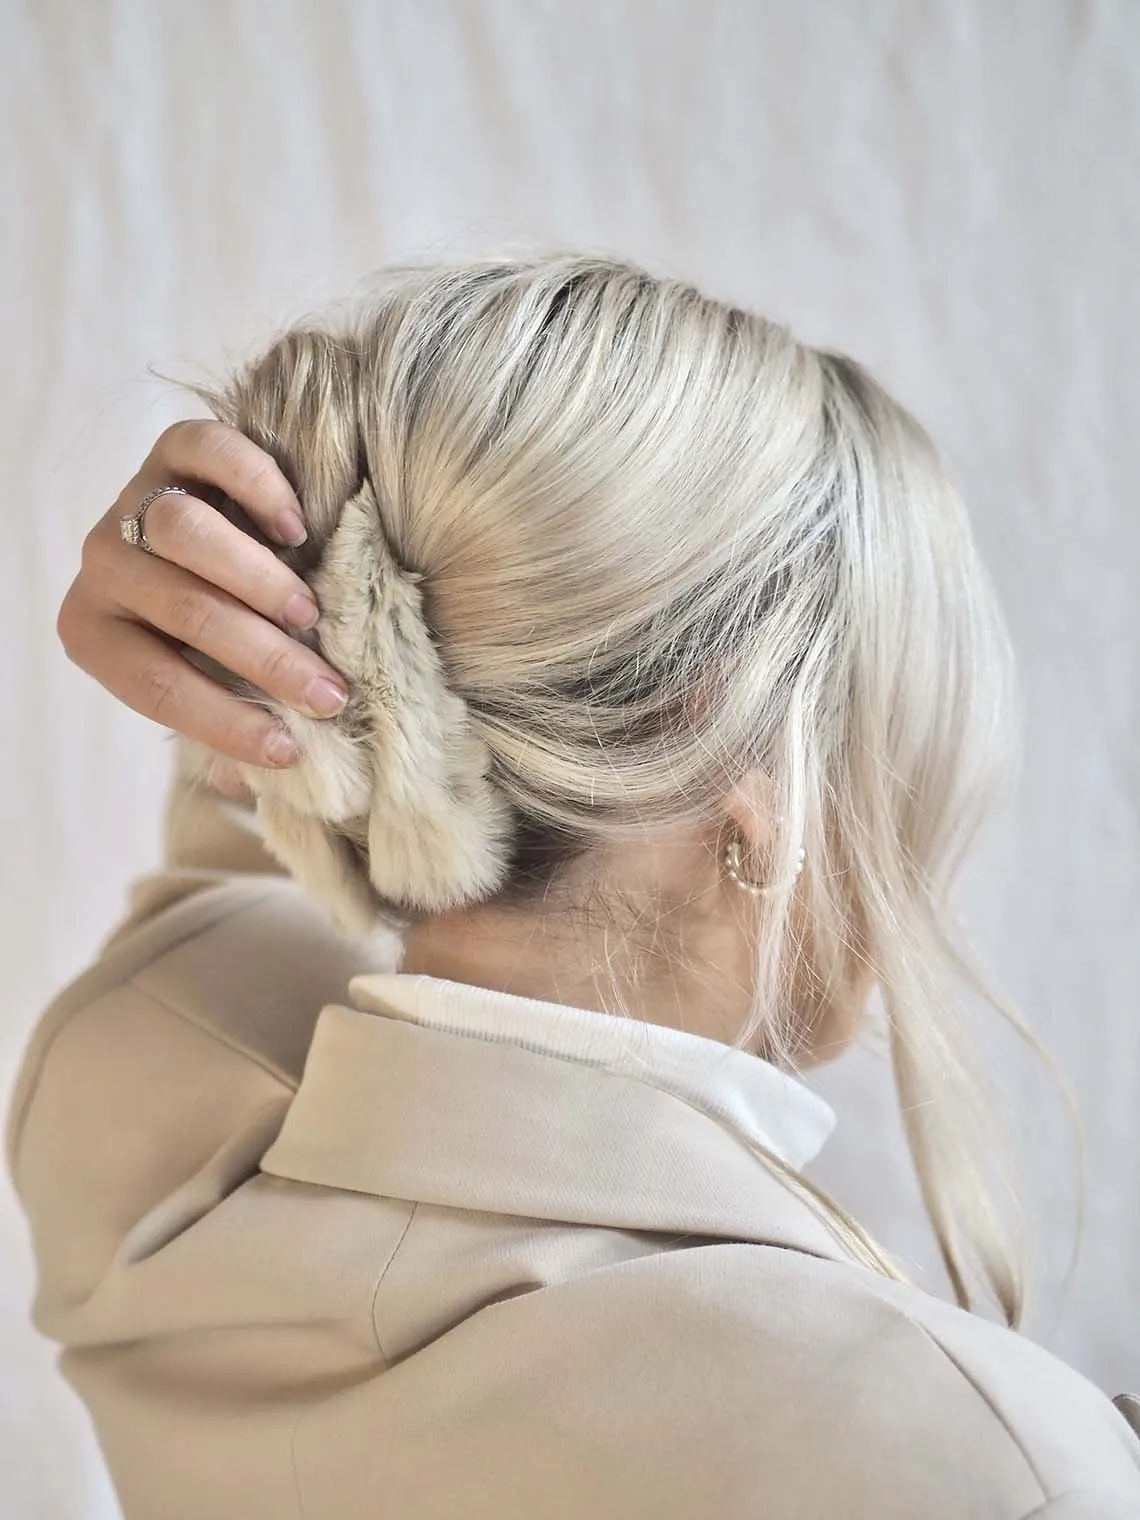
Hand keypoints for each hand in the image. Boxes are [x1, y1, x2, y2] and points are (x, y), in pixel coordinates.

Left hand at [57, 421, 349, 777]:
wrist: (215, 541)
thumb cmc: (215, 635)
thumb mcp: (210, 684)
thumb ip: (232, 724)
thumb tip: (278, 774)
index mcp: (96, 635)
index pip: (156, 686)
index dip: (224, 723)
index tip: (289, 749)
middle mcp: (102, 566)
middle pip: (181, 609)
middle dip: (263, 660)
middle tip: (327, 692)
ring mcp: (134, 502)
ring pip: (182, 531)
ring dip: (255, 579)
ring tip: (310, 614)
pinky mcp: (174, 450)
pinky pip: (207, 453)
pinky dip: (256, 489)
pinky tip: (297, 529)